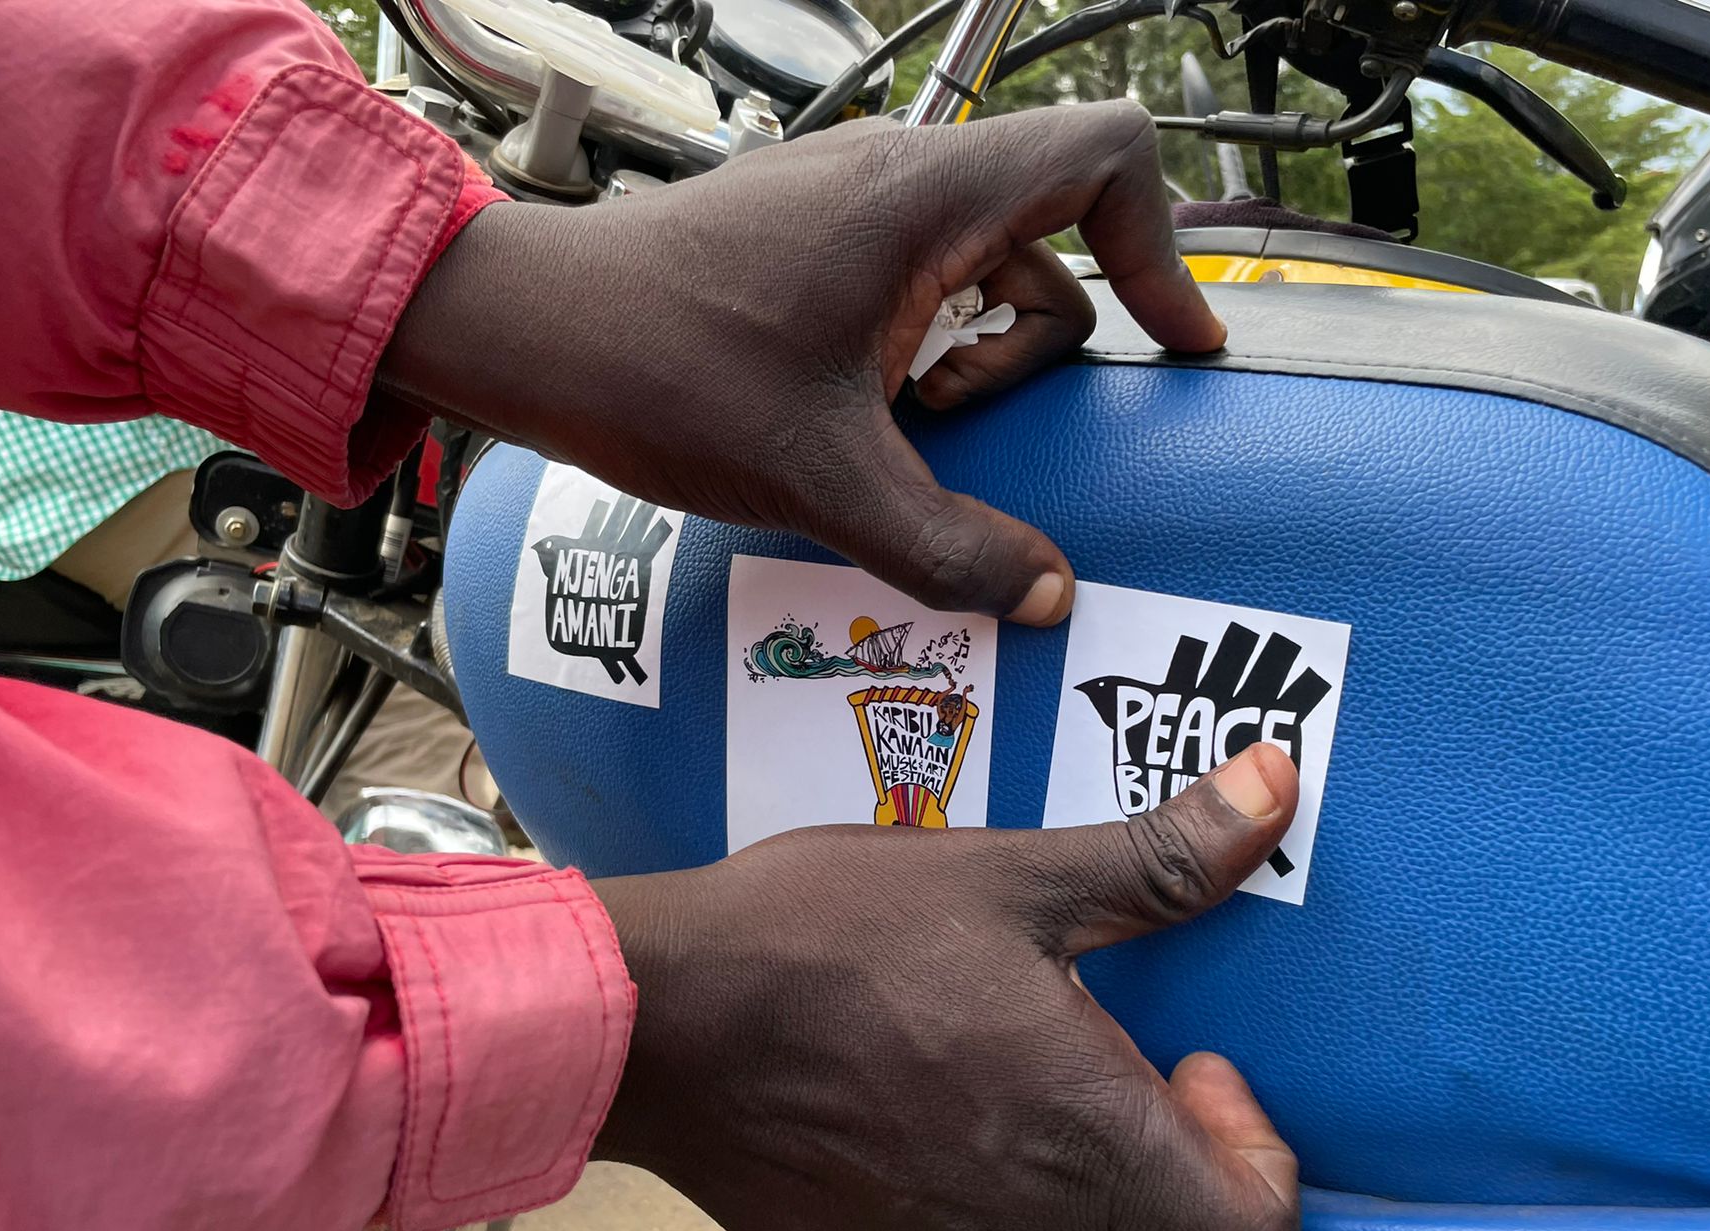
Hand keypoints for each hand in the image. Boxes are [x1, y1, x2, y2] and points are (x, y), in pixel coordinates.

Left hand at [381, 102, 1223, 626]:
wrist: (529, 331)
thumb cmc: (657, 367)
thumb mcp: (822, 476)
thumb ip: (946, 543)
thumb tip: (1045, 593)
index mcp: (927, 198)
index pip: (1110, 158)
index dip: (1166, 250)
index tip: (1180, 345)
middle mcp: (903, 180)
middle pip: (1056, 242)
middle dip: (1035, 350)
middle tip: (953, 418)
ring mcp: (858, 205)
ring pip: (987, 272)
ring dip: (974, 360)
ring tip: (894, 424)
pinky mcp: (821, 241)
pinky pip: (925, 287)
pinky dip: (924, 353)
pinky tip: (861, 417)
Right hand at [592, 745, 1301, 1230]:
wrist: (658, 1017)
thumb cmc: (823, 940)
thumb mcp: (1007, 876)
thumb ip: (1156, 858)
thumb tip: (1273, 791)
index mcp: (1086, 1134)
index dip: (1266, 1177)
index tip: (1201, 1073)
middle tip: (1163, 1119)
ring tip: (1056, 1116)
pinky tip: (942, 1136)